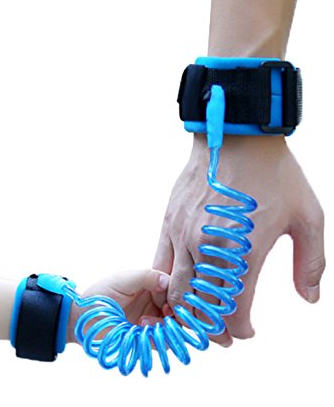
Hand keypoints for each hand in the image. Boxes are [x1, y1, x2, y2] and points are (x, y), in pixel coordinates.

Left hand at [67, 269, 170, 342]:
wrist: (82, 319)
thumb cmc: (99, 296)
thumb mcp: (122, 280)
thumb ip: (145, 276)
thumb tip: (167, 280)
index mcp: (151, 283)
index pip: (175, 286)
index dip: (176, 291)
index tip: (168, 296)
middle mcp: (155, 301)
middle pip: (179, 307)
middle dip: (174, 311)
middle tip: (162, 311)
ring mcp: (153, 320)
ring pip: (176, 326)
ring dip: (164, 325)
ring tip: (143, 322)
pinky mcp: (148, 338)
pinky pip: (165, 341)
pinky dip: (158, 338)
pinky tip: (141, 329)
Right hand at [153, 134, 324, 346]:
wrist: (236, 136)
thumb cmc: (274, 173)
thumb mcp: (308, 217)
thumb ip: (310, 263)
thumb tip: (309, 298)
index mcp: (243, 250)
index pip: (232, 311)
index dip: (239, 331)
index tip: (247, 332)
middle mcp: (207, 246)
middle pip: (198, 307)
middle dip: (211, 329)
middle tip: (223, 333)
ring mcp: (182, 233)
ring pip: (174, 290)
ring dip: (185, 311)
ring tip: (198, 315)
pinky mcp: (168, 221)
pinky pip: (158, 263)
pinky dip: (165, 285)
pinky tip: (177, 288)